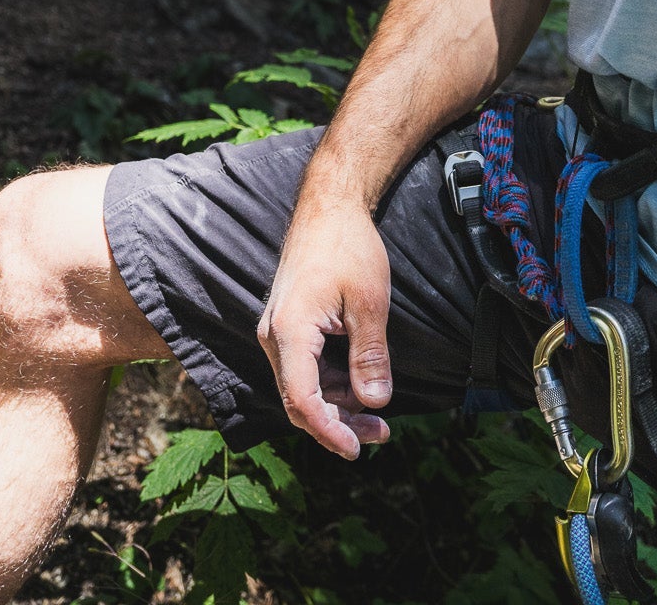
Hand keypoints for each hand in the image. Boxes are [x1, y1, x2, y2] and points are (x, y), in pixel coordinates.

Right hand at [257, 199, 392, 458]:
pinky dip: (332, 383)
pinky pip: (306, 368)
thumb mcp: (368, 302)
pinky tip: (361, 387)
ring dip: (338, 405)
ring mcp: (279, 330)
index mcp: (290, 331)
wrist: (329, 205)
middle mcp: (275, 336)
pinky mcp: (290, 325)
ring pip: (303, 387)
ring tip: (379, 418)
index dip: (330, 431)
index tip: (358, 449)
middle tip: (381, 435)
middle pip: (300, 400)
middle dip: (340, 423)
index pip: (302, 400)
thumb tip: (376, 403)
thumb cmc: (348, 247)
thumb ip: (370, 355)